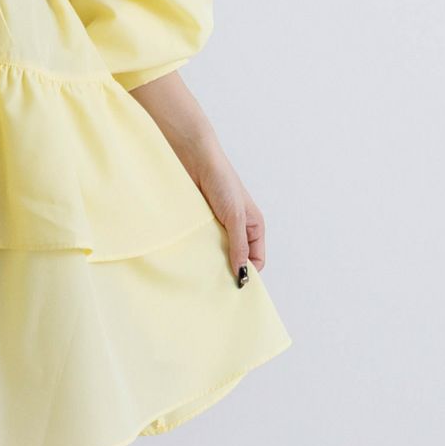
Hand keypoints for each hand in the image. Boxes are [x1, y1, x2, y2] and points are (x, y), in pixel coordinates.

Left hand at [125, 72, 267, 287]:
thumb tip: (243, 274)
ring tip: (199, 277)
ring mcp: (217, 227)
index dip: (248, 274)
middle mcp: (237, 229)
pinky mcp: (198, 224)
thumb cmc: (221, 181)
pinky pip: (199, 245)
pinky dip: (195, 254)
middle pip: (236, 260)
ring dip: (209, 264)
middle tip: (214, 288)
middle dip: (228, 272)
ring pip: (216, 255)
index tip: (235, 288)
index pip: (256, 260)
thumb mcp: (235, 216)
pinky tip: (188, 261)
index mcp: (253, 226)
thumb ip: (239, 245)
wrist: (194, 157)